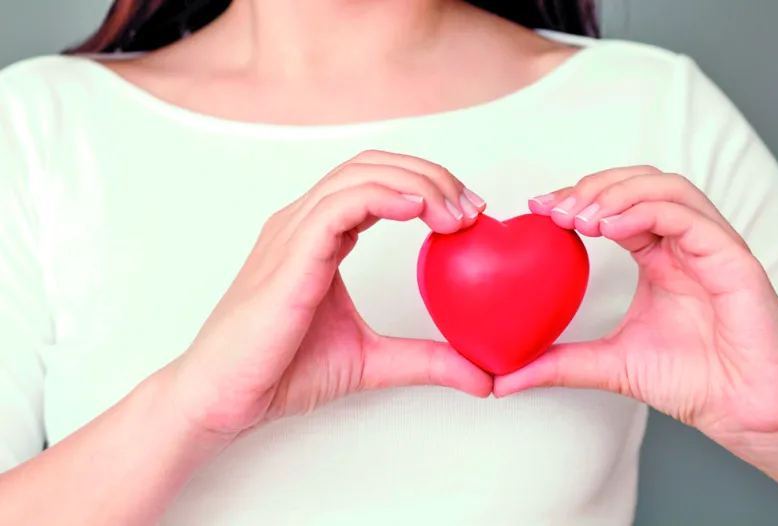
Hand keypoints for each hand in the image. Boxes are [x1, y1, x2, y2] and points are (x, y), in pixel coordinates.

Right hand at [169, 150, 491, 438]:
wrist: (224, 397)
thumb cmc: (280, 371)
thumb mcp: (373, 360)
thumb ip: (425, 360)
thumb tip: (482, 378)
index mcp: (319, 237)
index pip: (378, 184)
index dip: (428, 187)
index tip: (469, 216)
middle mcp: (304, 223)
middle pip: (373, 167)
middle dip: (431, 176)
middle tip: (473, 209)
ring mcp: (293, 233)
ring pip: (359, 175)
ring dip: (417, 183)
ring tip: (456, 214)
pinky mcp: (289, 254)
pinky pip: (338, 205)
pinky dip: (383, 197)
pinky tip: (418, 210)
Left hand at [494, 165, 777, 484]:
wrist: (741, 412)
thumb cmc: (692, 383)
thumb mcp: (608, 365)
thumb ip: (558, 364)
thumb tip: (503, 378)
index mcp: (659, 256)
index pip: (617, 205)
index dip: (578, 198)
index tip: (538, 208)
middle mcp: (683, 244)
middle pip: (639, 183)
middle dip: (592, 187)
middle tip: (554, 210)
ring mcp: (709, 247)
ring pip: (666, 187)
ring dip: (617, 192)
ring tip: (580, 216)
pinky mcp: (732, 259)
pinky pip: (689, 217)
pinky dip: (646, 211)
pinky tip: (610, 228)